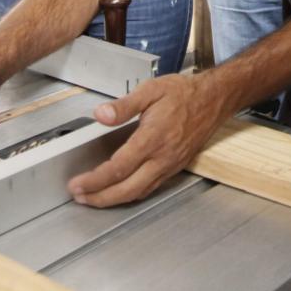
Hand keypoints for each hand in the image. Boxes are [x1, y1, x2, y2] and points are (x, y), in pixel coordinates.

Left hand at [67, 73, 228, 206]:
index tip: (77, 184)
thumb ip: (124, 105)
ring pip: (140, 192)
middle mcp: (162, 157)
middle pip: (127, 189)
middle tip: (80, 198)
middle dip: (100, 197)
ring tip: (95, 198)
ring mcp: (170, 165)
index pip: (118, 168)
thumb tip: (101, 114)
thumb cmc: (184, 93)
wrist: (214, 99)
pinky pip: (151, 188)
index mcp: (153, 138)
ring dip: (114, 199)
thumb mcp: (151, 90)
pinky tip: (121, 192)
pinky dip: (132, 194)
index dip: (95, 180)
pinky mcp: (175, 167)